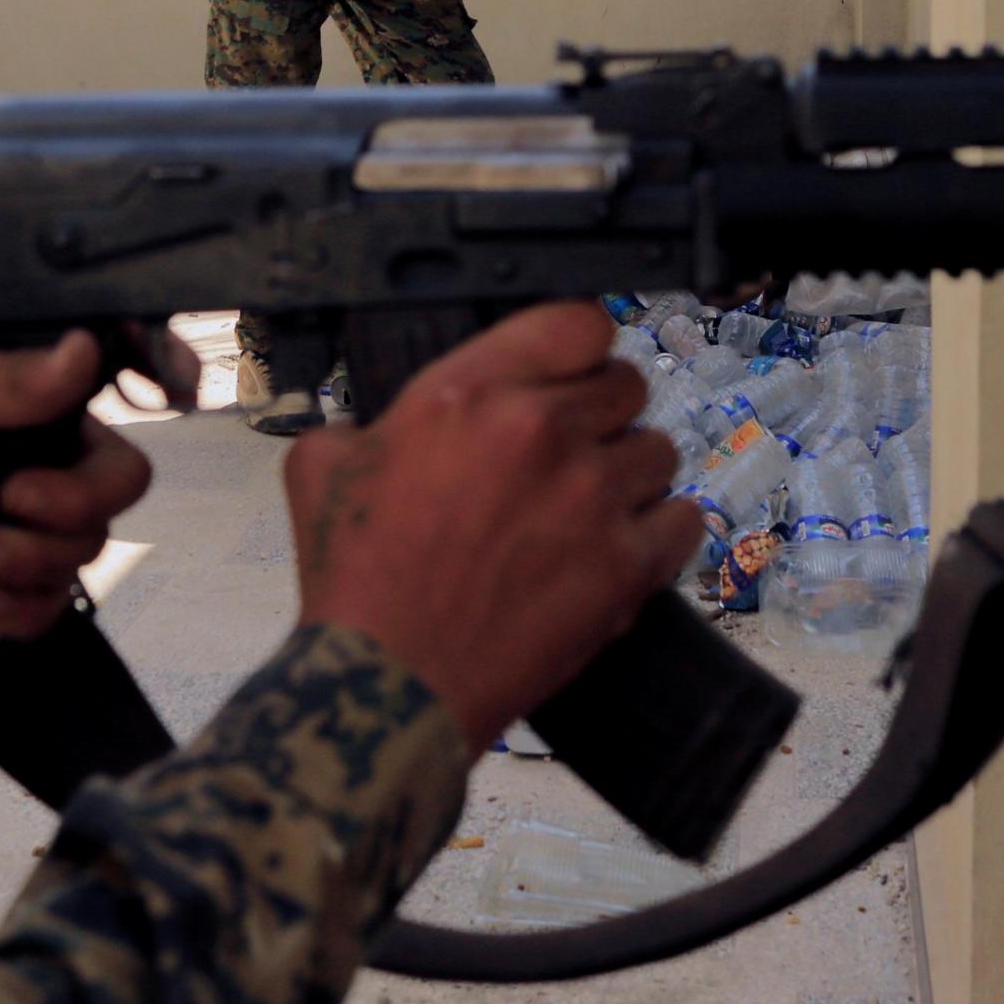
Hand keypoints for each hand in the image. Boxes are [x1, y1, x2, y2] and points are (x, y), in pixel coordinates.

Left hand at [0, 331, 186, 636]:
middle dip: (73, 510)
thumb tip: (83, 350)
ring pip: (83, 549)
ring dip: (34, 563)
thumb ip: (3, 380)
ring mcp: (15, 511)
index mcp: (26, 392)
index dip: (149, 404)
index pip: (119, 391)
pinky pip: (46, 603)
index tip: (155, 409)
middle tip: (11, 503)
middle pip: (114, 486)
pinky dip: (25, 609)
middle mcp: (33, 448)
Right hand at [284, 303, 699, 752]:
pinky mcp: (627, 565)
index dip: (576, 348)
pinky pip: (682, 520)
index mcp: (469, 391)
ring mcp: (593, 496)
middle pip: (626, 383)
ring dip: (629, 474)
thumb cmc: (354, 578)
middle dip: (600, 414)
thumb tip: (389, 423)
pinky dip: (658, 533)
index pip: (576, 322)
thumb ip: (369, 421)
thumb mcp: (321, 466)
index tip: (568, 373)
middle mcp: (542, 430)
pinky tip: (625, 548)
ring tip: (591, 510)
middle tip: (569, 453)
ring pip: (657, 451)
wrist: (389, 682)